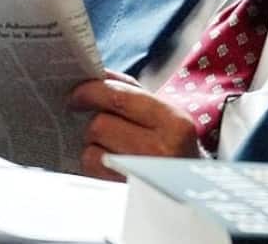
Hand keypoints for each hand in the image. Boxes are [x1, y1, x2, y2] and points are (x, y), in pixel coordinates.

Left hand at [68, 69, 201, 180]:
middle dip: (94, 122)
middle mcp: (161, 150)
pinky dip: (94, 164)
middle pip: (100, 124)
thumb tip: (96, 74)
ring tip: (109, 146)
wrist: (191, 186)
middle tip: (99, 124)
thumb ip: (129, 90)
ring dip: (93, 146)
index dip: (90, 92)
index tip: (76, 93)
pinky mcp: (126, 193)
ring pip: (91, 151)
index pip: (119, 98)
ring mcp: (143, 176)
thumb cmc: (172, 144)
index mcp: (173, 122)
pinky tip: (108, 163)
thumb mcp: (163, 113)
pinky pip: (92, 172)